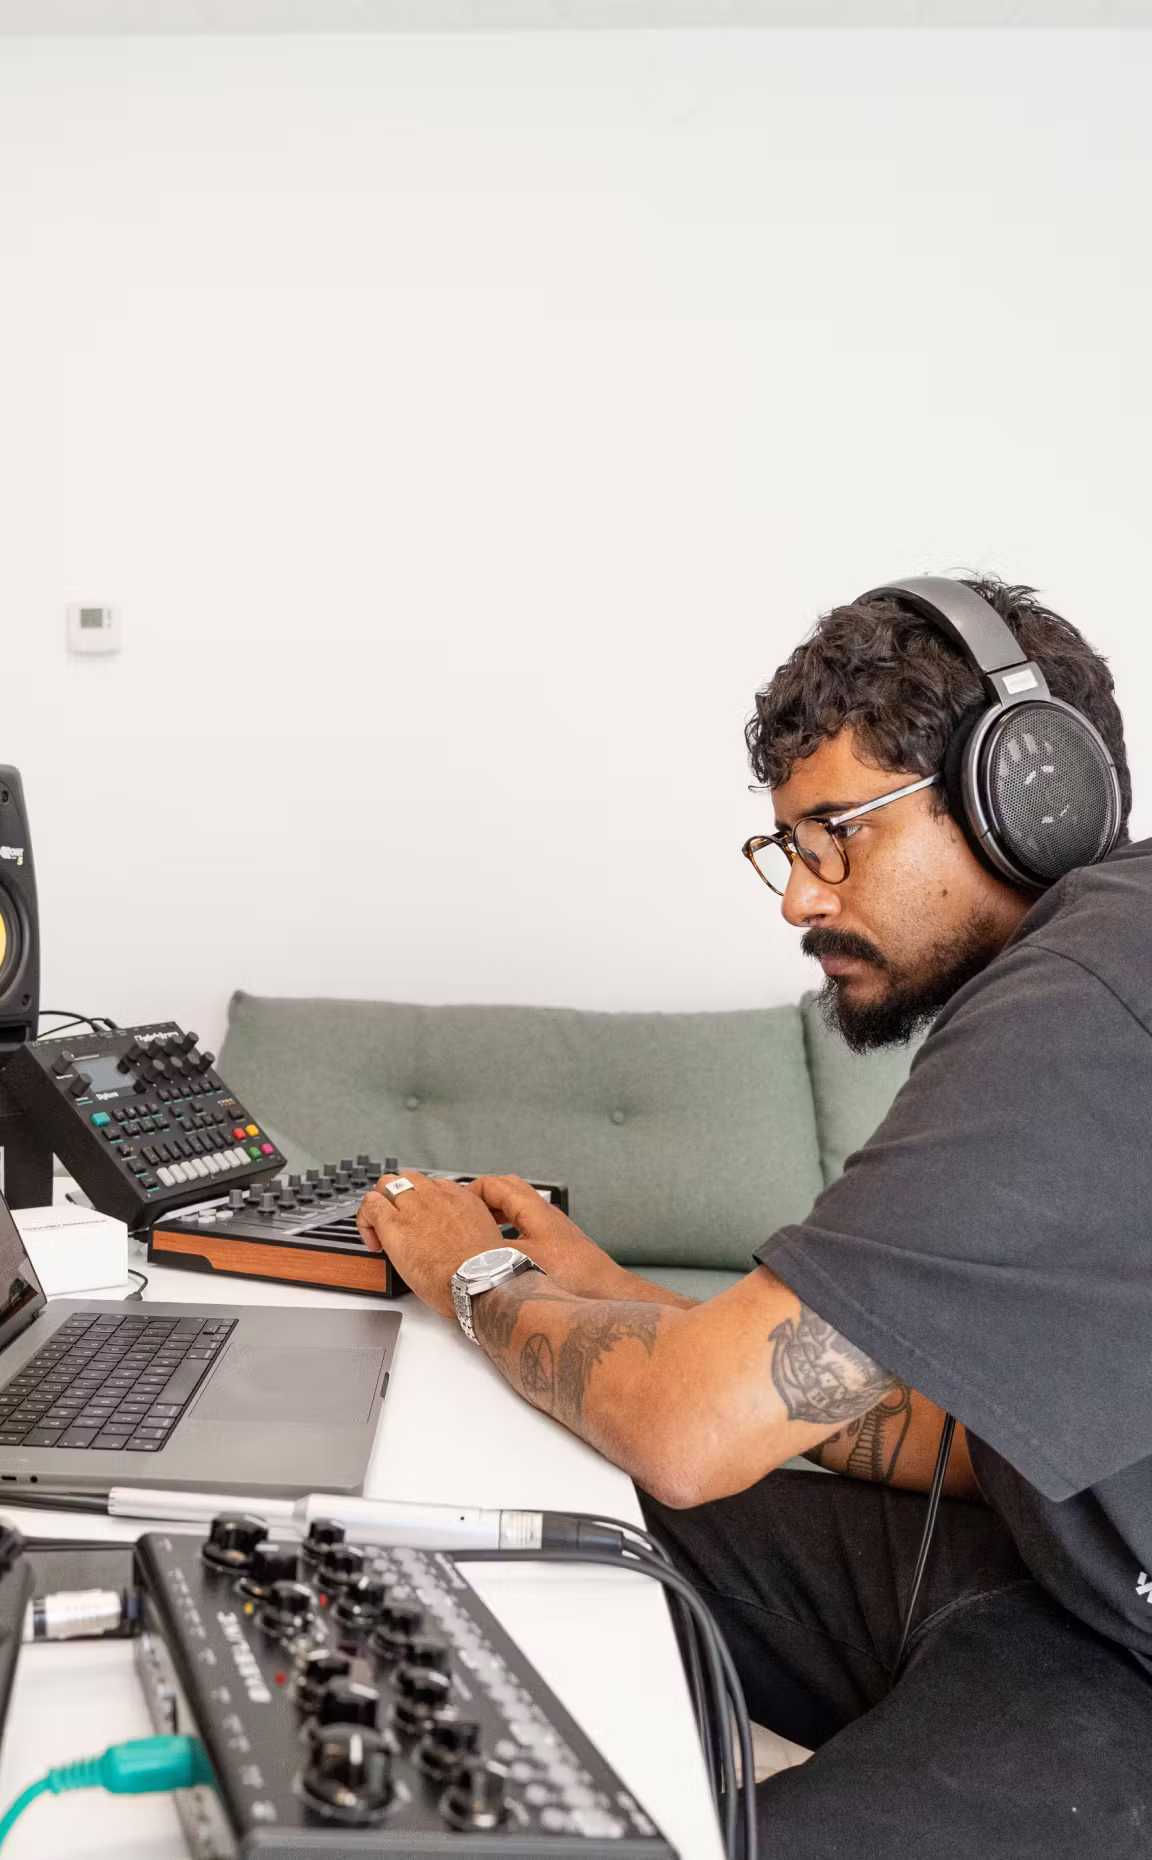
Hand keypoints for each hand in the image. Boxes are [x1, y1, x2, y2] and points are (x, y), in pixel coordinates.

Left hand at [356, 1172, 507, 1317]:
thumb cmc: (482, 1272)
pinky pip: (370, 1205)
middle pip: (409, 1179)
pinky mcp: (394, 1223)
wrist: (477, 1280)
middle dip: (401, 1196)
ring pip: (387, 1184)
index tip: (422, 1222)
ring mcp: (414, 1207)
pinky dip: (365, 1219)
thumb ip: (468, 1232)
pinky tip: (373, 1240)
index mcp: (462, 1200)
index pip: (435, 1186)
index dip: (424, 1203)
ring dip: (383, 1201)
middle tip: (400, 1221)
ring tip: (382, 1227)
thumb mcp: (485, 1240)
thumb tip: (459, 1244)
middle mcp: (437, 1197)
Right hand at [463, 1175, 632, 1301]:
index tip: (454, 1207)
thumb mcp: (518, 1263)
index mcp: (533, 1209)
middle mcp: (545, 1214)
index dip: (469, 1192)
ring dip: (495, 1217)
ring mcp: (553, 1229)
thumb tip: (461, 1256)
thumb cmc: (573, 1277)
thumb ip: (488, 1254)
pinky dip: (508, 1233)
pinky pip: (526, 1228)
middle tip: (462, 1215)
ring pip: (518, 1211)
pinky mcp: (559, 1246)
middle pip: (507, 1192)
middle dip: (481, 1200)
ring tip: (477, 1234)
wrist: (607, 1293)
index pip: (494, 1184)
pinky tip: (502, 1256)